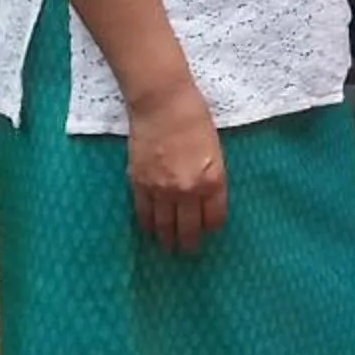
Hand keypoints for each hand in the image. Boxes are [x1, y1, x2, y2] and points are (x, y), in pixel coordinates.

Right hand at [126, 80, 226, 255]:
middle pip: (189, 228)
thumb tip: (206, 196)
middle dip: (189, 243)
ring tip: (169, 247)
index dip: (211, 227)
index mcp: (212, 180)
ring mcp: (161, 190)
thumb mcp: (214, 149)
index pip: (214, 218)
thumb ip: (211, 175)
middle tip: (188, 250)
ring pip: (164, 226)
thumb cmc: (194, 118)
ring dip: (167, 240)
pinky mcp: (140, 184)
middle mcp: (188, 191)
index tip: (209, 231)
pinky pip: (143, 214)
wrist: (161, 103)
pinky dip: (148, 225)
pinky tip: (150, 230)